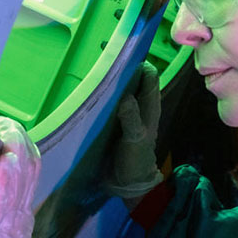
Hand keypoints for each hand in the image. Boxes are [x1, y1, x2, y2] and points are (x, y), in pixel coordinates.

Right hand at [106, 61, 163, 198]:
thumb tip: (125, 96)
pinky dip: (102, 92)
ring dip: (110, 78)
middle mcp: (139, 105)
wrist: (128, 184)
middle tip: (102, 55)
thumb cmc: (136, 161)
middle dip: (121, 65)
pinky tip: (89, 89)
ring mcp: (126, 112)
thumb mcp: (135, 140)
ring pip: (121, 88)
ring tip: (93, 68)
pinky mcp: (114, 120)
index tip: (122, 53)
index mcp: (149, 106)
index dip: (139, 61)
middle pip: (133, 78)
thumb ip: (131, 119)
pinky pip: (109, 101)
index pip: (149, 75)